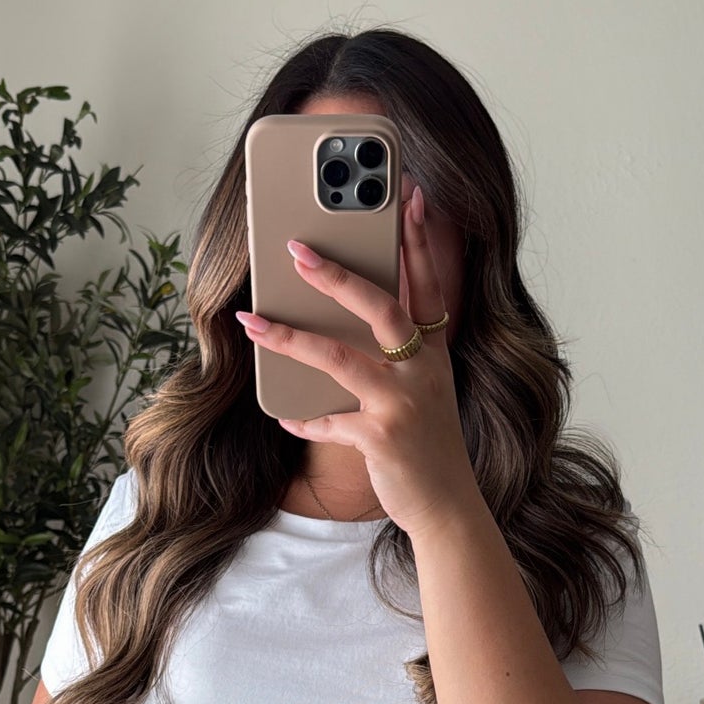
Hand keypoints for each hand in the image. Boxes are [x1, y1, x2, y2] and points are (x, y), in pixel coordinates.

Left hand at [234, 182, 479, 538]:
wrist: (449, 507)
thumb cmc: (428, 444)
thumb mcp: (423, 391)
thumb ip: (396, 355)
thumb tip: (338, 321)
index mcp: (434, 353)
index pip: (426, 285)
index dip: (418, 239)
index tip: (408, 195)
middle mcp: (423, 371)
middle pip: (381, 309)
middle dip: (337, 276)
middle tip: (297, 250)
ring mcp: (404, 403)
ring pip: (340, 358)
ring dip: (291, 338)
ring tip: (253, 322)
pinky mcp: (382, 438)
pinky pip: (329, 420)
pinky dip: (303, 417)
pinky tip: (284, 413)